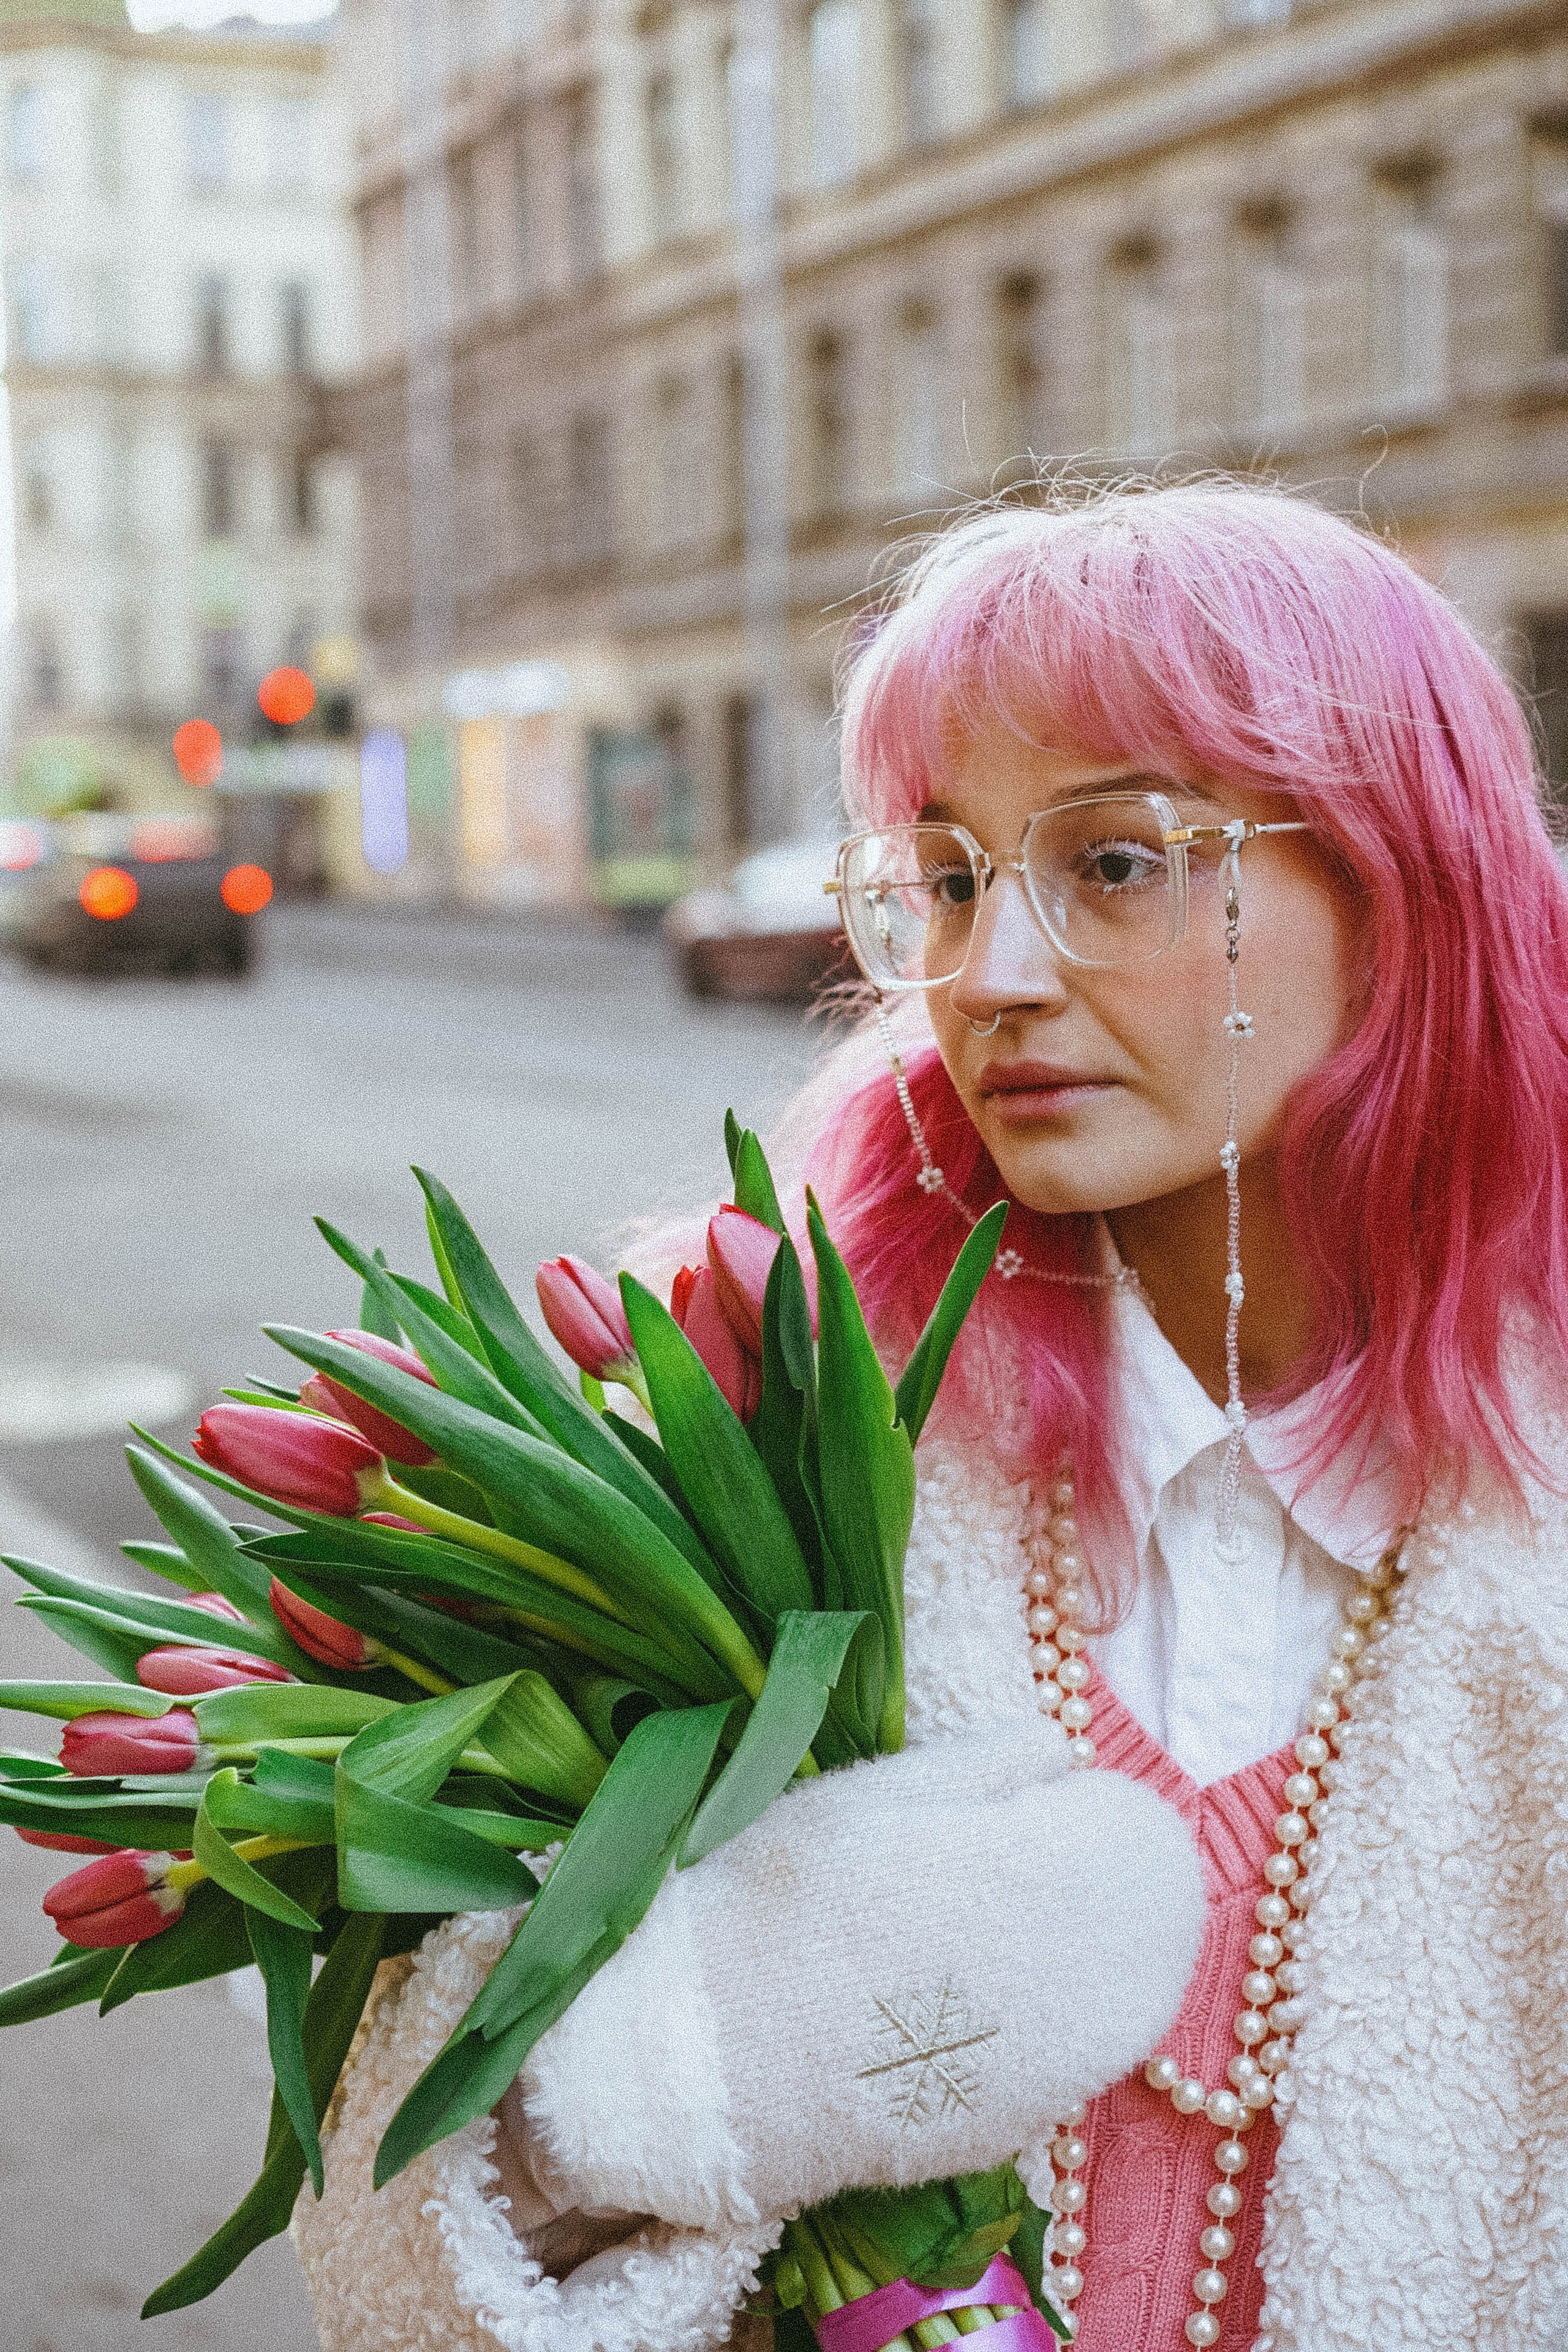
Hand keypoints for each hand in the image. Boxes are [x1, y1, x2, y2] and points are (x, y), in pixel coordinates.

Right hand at [520, 1714, 1204, 2226]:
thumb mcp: (862, 1798)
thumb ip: (980, 1766)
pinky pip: (1084, 2057)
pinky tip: (982, 2001)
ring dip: (1094, 1949)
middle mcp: (1063, 1979)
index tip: (1042, 1802)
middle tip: (1026, 1859)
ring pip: (1134, 1993)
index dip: (1097, 1808)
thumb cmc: (769, 1905)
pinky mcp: (1021, 2132)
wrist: (699, 2073)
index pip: (1142, 1833)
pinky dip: (1061, 2019)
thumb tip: (1065, 1752)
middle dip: (1110, 1875)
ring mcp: (1051, 2068)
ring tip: (999, 1929)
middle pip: (1157, 1914)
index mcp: (1022, 1875)